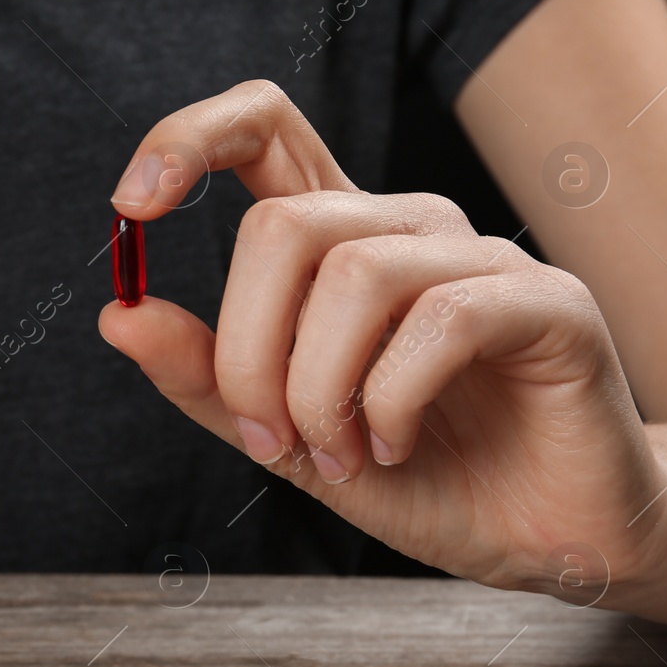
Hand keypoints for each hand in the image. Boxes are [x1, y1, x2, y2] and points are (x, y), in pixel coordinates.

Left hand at [100, 81, 666, 607]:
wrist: (543, 537)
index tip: (129, 206)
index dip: (188, 138)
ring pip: (353, 273)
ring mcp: (482, 257)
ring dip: (320, 390)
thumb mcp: (286, 437)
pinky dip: (393, 401)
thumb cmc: (421, 476)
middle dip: (247, 352)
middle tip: (272, 440)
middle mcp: (407, 228)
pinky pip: (442, 320)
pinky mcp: (549, 302)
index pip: (263, 129)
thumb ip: (207, 379)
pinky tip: (396, 446)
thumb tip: (117, 314)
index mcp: (339, 243)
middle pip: (282, 225)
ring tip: (342, 456)